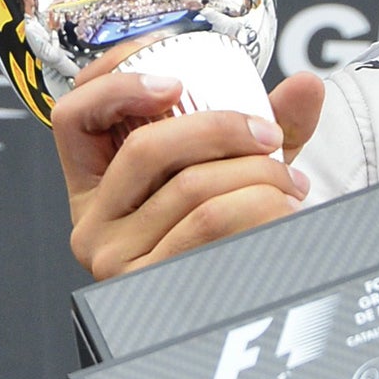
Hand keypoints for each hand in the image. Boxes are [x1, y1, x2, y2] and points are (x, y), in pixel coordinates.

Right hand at [53, 49, 325, 279]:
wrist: (244, 298)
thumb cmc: (231, 229)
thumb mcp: (236, 167)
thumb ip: (267, 122)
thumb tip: (306, 85)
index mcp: (97, 184)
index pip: (72, 117)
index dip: (116, 85)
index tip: (174, 81)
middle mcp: (92, 222)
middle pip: (145, 147)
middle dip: (221, 128)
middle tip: (269, 136)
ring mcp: (112, 257)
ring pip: (187, 186)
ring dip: (256, 174)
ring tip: (289, 182)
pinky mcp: (144, 283)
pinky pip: (207, 223)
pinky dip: (258, 205)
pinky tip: (280, 209)